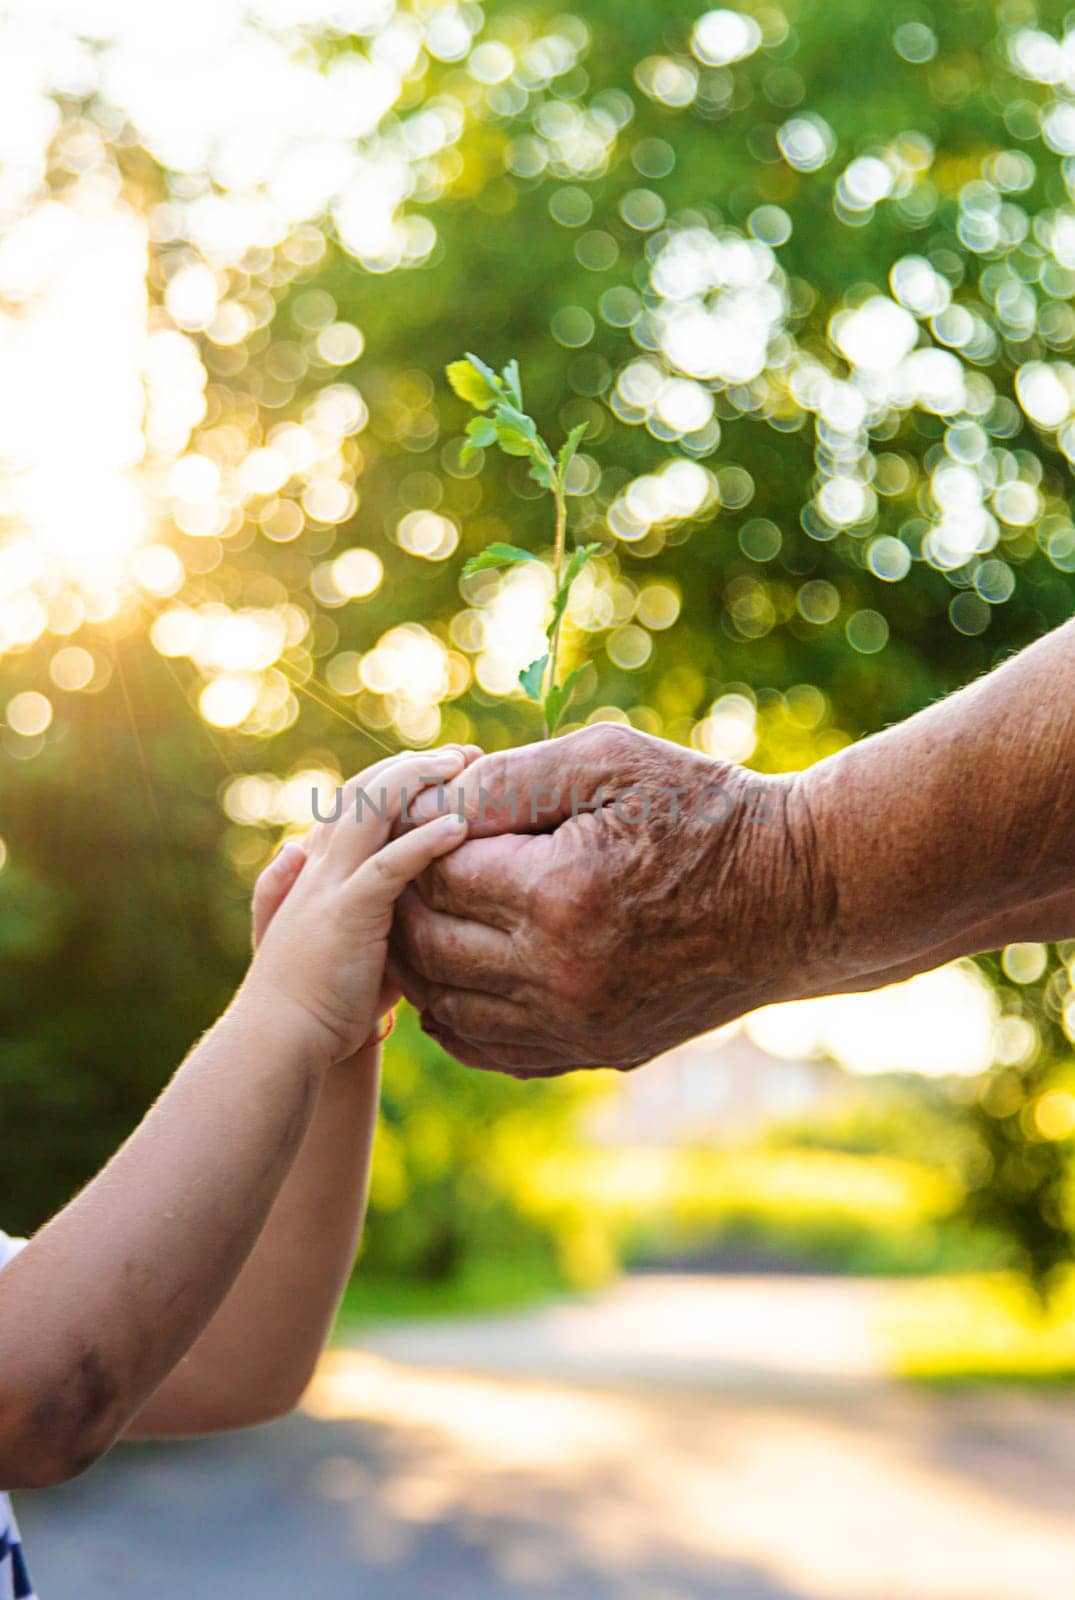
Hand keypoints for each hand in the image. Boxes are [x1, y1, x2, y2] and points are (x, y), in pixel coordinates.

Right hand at [241, 748, 471, 1068]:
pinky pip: (389, 864)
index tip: (442, 769)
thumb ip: (373, 912)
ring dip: (419, 779)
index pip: (354, 801)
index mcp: (313, 867)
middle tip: (462, 754)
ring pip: (372, 808)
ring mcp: (330, 883)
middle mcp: (317, 863)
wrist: (280, 1040)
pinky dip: (424, 840)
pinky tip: (458, 827)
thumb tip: (406, 892)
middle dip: (414, 764)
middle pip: (364, 789)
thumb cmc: (320, 1003)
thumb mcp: (350, 943)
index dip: (396, 777)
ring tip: (462, 767)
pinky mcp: (347, 911)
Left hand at [391, 724, 825, 1077]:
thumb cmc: (705, 811)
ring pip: (447, 1006)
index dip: (420, 837)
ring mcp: (578, 1024)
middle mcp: (559, 974)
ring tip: (427, 912)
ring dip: (421, 960)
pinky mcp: (598, 1051)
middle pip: (427, 945)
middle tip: (414, 860)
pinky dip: (456, 1017)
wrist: (797, 895)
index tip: (433, 813)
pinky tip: (456, 977)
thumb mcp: (611, 760)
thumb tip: (428, 803)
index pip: (433, 874)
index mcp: (557, 894)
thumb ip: (510, 777)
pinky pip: (493, 1049)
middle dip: (407, 898)